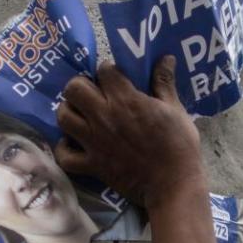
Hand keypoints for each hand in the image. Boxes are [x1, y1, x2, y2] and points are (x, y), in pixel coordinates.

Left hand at [55, 56, 204, 209]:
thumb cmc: (179, 145)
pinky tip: (74, 144)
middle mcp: (104, 117)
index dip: (109, 70)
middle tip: (93, 94)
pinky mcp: (91, 165)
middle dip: (81, 86)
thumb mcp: (175, 110)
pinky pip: (64, 156)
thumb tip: (166, 57)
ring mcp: (94, 142)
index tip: (117, 78)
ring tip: (81, 115)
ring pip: (63, 117)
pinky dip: (65, 150)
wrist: (173, 184)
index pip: (104, 70)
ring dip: (69, 112)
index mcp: (126, 100)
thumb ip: (164, 82)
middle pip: (74, 88)